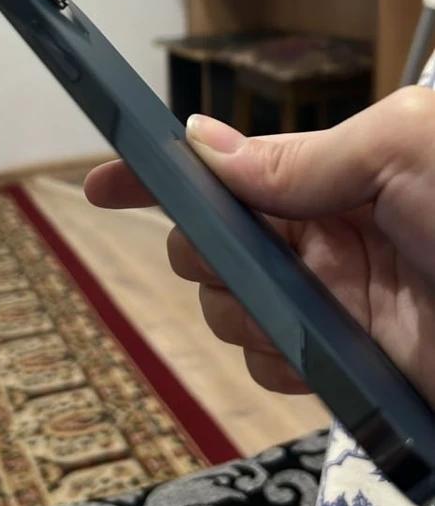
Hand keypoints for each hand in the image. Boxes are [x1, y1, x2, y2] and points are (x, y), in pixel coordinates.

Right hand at [84, 87, 434, 406]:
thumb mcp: (404, 148)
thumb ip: (301, 156)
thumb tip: (204, 143)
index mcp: (337, 171)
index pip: (228, 166)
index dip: (158, 173)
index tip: (101, 187)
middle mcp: (325, 232)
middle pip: (213, 240)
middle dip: (204, 252)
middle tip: (239, 262)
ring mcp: (331, 301)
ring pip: (230, 306)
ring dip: (238, 313)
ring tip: (292, 317)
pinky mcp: (343, 361)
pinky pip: (269, 362)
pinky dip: (269, 361)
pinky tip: (303, 356)